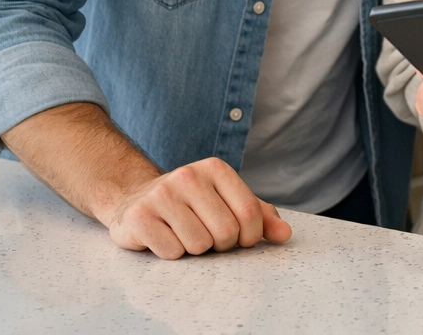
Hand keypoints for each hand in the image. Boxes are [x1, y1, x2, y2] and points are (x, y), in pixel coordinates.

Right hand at [100, 157, 291, 259]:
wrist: (136, 200)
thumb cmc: (192, 206)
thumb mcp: (228, 203)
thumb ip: (260, 217)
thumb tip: (285, 234)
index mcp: (216, 169)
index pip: (250, 213)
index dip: (249, 236)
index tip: (239, 238)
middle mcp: (187, 176)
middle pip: (226, 232)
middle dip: (220, 245)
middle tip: (206, 236)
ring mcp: (161, 195)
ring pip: (199, 245)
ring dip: (195, 250)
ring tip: (183, 234)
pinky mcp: (139, 217)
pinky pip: (172, 252)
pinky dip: (172, 254)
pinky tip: (163, 238)